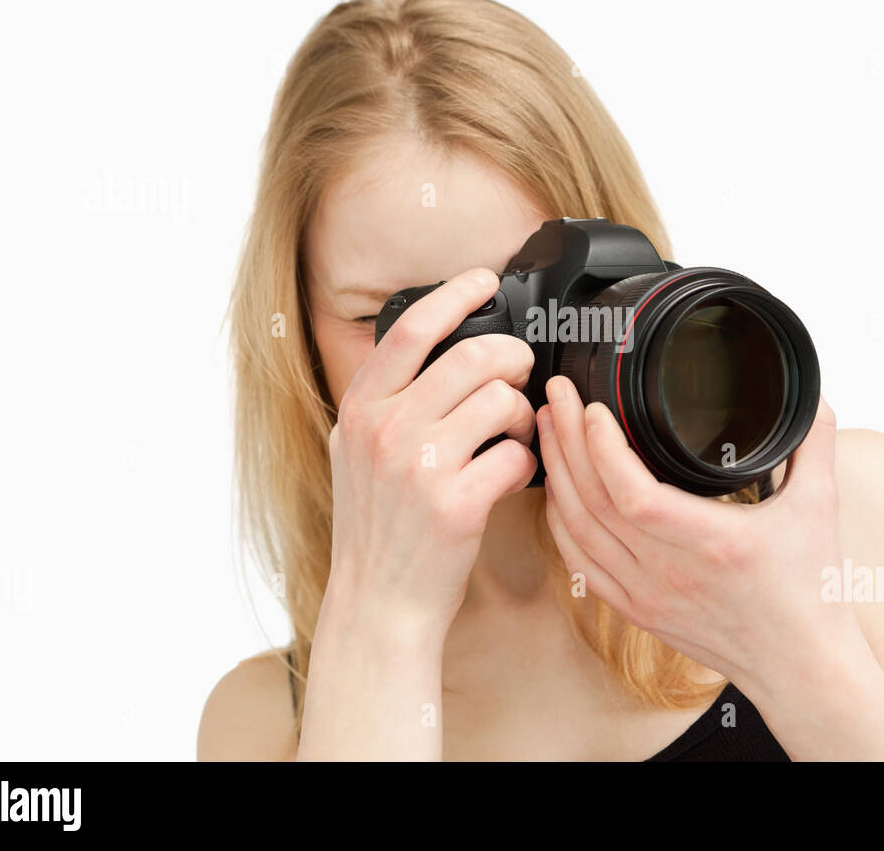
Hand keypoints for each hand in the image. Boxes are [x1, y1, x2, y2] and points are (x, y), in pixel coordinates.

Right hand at [321, 267, 537, 634]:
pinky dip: (526, 462)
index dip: (453, 295)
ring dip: (524, 415)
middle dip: (513, 359)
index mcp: (360, 410)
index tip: (483, 281)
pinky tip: (510, 477)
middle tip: (519, 376)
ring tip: (515, 435)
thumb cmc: (377, 527)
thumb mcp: (357, 453)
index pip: (409, 331)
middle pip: (473, 356)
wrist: (378, 603)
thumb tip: (432, 351)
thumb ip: (384, 402)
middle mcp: (384, 430)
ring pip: (503, 400)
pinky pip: (518, 454)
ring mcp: (419, 466)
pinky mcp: (456, 503)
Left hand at [536, 374, 855, 697]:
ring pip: (578, 530)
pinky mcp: (636, 611)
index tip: (593, 408)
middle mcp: (671, 573)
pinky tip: (556, 489)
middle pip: (593, 501)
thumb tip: (811, 395)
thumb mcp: (820, 507)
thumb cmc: (810, 592)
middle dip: (567, 440)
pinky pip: (581, 563)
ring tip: (549, 427)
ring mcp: (647, 595)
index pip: (634, 494)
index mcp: (714, 543)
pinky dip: (560, 522)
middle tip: (557, 395)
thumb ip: (812, 443)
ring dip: (557, 474)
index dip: (603, 448)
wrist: (799, 666)